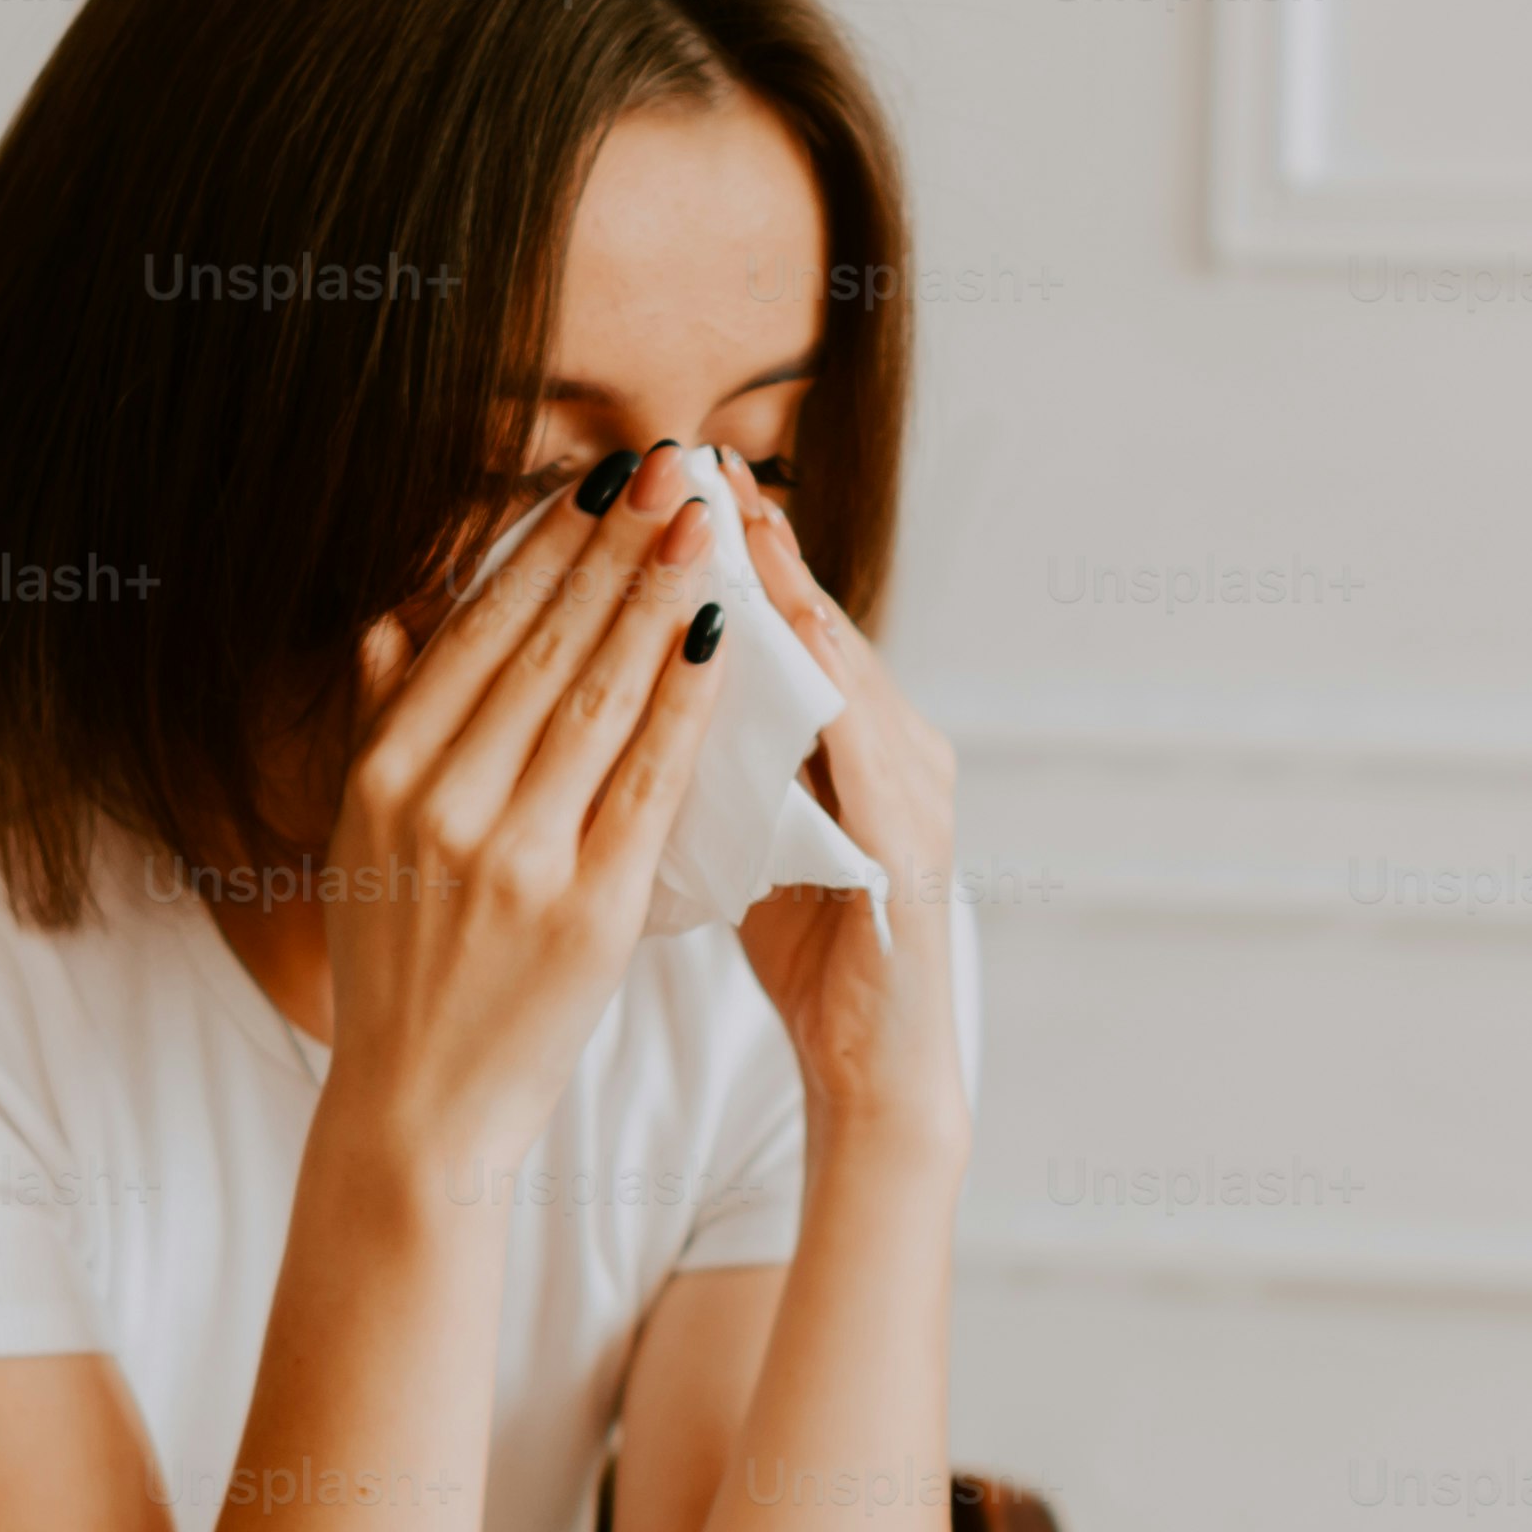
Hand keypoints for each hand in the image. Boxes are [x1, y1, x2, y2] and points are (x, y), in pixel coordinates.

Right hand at [315, 457, 740, 1189]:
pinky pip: (648, 781)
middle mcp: (441, 804)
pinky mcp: (586, 908)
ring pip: (598, 698)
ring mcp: (514, 856)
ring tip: (703, 524)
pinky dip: (686, 702)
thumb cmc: (400, 969)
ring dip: (657, 599)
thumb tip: (391, 618)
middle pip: (541, 647)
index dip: (540, 548)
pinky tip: (719, 639)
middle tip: (668, 468)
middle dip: (613, 547)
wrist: (418, 1107)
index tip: (595, 481)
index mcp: (385, 776)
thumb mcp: (360, 840)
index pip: (475, 634)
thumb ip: (380, 725)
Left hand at [718, 468, 968, 1152]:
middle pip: (816, 622)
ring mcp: (914, 787)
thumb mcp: (732, 829)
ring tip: (738, 516)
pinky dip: (827, 682)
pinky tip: (788, 634)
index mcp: (843, 741)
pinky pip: (867, 744)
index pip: (776, 627)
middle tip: (697, 459)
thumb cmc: (802, 951)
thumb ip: (696, 754)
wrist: (874, 1072)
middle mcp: (892, 744)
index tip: (660, 481)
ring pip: (845, 665)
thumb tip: (614, 687)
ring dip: (792, 587)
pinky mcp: (917, 842)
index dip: (725, 553)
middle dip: (759, 540)